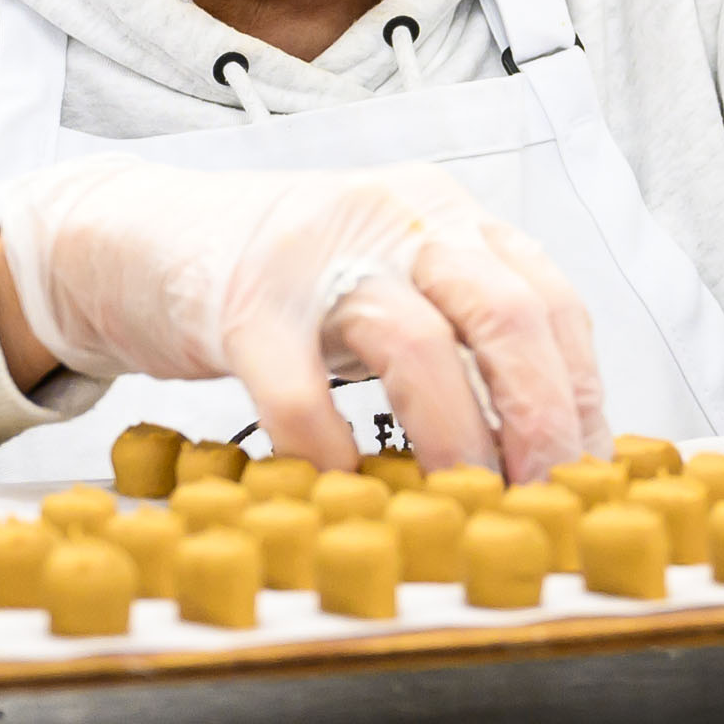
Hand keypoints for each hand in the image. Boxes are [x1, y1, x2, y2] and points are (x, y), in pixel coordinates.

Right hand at [0, 157, 607, 477]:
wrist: (135, 239)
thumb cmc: (280, 287)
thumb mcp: (390, 292)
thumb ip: (462, 347)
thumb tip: (549, 451)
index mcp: (449, 218)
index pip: (549, 301)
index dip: (578, 393)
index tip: (588, 473)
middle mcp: (397, 220)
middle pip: (504, 310)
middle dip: (538, 416)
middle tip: (544, 496)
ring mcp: (317, 252)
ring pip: (414, 342)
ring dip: (453, 437)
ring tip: (461, 505)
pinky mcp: (240, 300)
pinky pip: (297, 383)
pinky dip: (329, 445)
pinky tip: (346, 486)